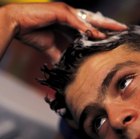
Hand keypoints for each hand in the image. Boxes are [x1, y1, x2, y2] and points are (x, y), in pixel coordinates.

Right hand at [1, 2, 126, 61]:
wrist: (18, 25)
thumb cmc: (33, 34)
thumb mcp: (51, 48)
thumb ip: (60, 54)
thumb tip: (66, 64)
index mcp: (67, 25)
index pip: (87, 29)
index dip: (98, 33)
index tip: (108, 38)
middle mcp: (69, 17)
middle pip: (92, 21)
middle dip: (107, 25)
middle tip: (121, 29)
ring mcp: (65, 12)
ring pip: (88, 18)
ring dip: (102, 25)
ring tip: (116, 29)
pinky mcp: (59, 11)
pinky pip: (75, 20)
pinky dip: (84, 27)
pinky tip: (94, 33)